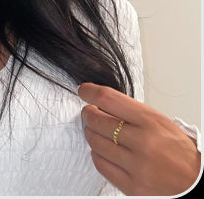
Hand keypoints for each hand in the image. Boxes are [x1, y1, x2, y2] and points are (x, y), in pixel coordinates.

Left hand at [79, 82, 200, 194]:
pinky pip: (100, 164)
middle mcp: (142, 142)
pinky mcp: (132, 186)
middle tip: (89, 112)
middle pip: (96, 120)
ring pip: (95, 142)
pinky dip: (97, 154)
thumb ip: (131, 112)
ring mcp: (136, 166)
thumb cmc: (180, 151)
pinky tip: (103, 150)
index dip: (89, 92)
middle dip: (88, 114)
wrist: (196, 184)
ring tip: (96, 131)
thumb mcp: (160, 122)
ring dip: (91, 133)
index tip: (84, 91)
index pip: (107, 98)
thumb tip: (101, 103)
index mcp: (150, 121)